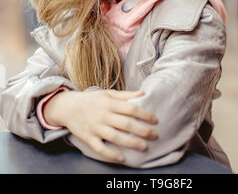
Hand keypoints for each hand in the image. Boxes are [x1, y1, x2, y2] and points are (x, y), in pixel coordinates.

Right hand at [43, 88, 157, 162]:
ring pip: (115, 137)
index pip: (131, 108)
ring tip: (143, 146)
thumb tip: (143, 94)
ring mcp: (96, 127)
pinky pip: (100, 148)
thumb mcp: (107, 93)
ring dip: (130, 142)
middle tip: (154, 135)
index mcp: (110, 103)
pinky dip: (111, 154)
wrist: (68, 107)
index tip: (155, 120)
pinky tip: (122, 157)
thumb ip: (125, 95)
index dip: (145, 114)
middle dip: (142, 130)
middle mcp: (104, 115)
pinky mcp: (88, 138)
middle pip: (126, 123)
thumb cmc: (91, 100)